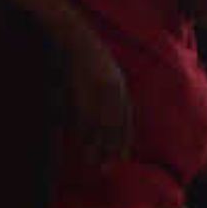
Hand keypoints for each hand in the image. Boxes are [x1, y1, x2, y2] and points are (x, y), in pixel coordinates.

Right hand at [61, 38, 132, 164]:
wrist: (79, 40)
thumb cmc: (92, 59)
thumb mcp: (109, 77)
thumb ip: (113, 95)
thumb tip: (110, 119)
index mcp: (122, 88)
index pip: (127, 120)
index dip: (125, 139)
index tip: (123, 157)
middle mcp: (115, 91)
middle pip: (116, 125)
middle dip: (112, 147)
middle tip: (109, 167)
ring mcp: (99, 90)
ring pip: (100, 123)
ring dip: (96, 144)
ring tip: (92, 162)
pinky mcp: (84, 89)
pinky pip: (84, 114)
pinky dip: (83, 130)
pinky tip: (80, 143)